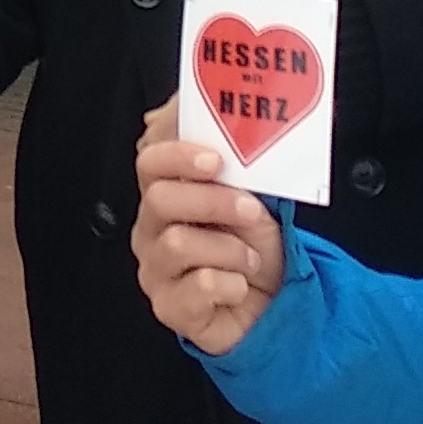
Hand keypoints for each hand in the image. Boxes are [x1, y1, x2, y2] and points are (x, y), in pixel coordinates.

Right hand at [135, 101, 285, 353]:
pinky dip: (231, 284)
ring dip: (230, 249)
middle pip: (159, 199)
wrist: (273, 303)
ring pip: (178, 243)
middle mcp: (152, 231)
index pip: (150, 161)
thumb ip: (236, 159)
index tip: (216, 158)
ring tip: (249, 259)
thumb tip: (233, 115)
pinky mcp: (170, 308)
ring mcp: (156, 270)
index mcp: (166, 195)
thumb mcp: (253, 197)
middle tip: (251, 210)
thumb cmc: (254, 248)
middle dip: (213, 200)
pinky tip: (238, 285)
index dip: (177, 153)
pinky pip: (198, 287)